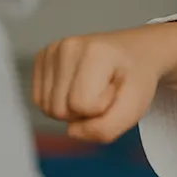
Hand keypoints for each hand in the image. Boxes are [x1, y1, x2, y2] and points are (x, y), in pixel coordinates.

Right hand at [32, 21, 176, 142]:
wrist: (136, 53)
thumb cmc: (135, 78)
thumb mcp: (135, 107)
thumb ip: (106, 129)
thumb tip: (72, 131)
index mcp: (95, 52)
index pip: (82, 105)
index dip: (102, 107)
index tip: (116, 89)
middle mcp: (68, 46)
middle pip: (59, 110)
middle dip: (85, 111)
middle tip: (105, 90)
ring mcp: (52, 49)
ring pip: (46, 107)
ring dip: (72, 108)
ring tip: (93, 87)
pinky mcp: (42, 57)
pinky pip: (39, 100)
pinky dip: (60, 101)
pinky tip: (78, 85)